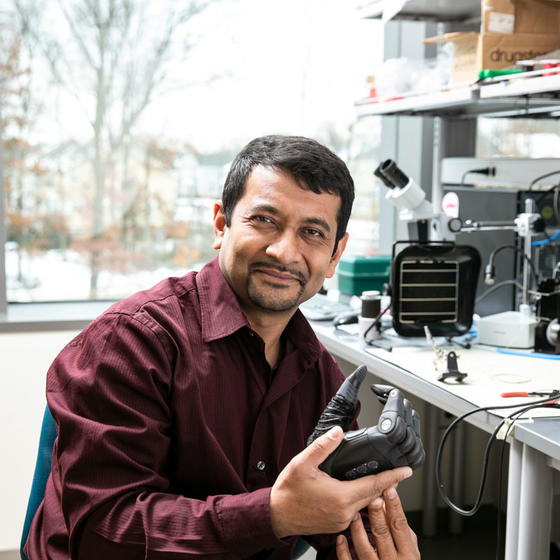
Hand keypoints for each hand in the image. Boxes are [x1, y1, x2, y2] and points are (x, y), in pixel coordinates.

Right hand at [270, 426, 412, 538]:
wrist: (277, 515)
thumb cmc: (288, 491)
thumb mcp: (303, 463)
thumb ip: (323, 447)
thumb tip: (338, 432)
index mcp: (341, 497)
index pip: (375, 485)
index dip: (393, 476)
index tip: (407, 470)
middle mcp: (345, 512)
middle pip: (374, 495)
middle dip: (387, 483)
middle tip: (397, 471)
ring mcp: (342, 521)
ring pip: (366, 504)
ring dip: (374, 492)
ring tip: (380, 479)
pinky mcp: (337, 524)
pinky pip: (357, 512)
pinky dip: (363, 500)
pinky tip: (359, 490)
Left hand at [335, 487, 419, 559]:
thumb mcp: (408, 548)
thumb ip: (401, 529)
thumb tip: (390, 505)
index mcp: (407, 553)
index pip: (400, 525)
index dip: (395, 506)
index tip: (389, 489)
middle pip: (383, 533)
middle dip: (376, 514)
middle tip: (371, 497)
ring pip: (365, 548)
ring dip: (358, 529)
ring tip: (354, 514)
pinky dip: (344, 551)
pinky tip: (340, 538)